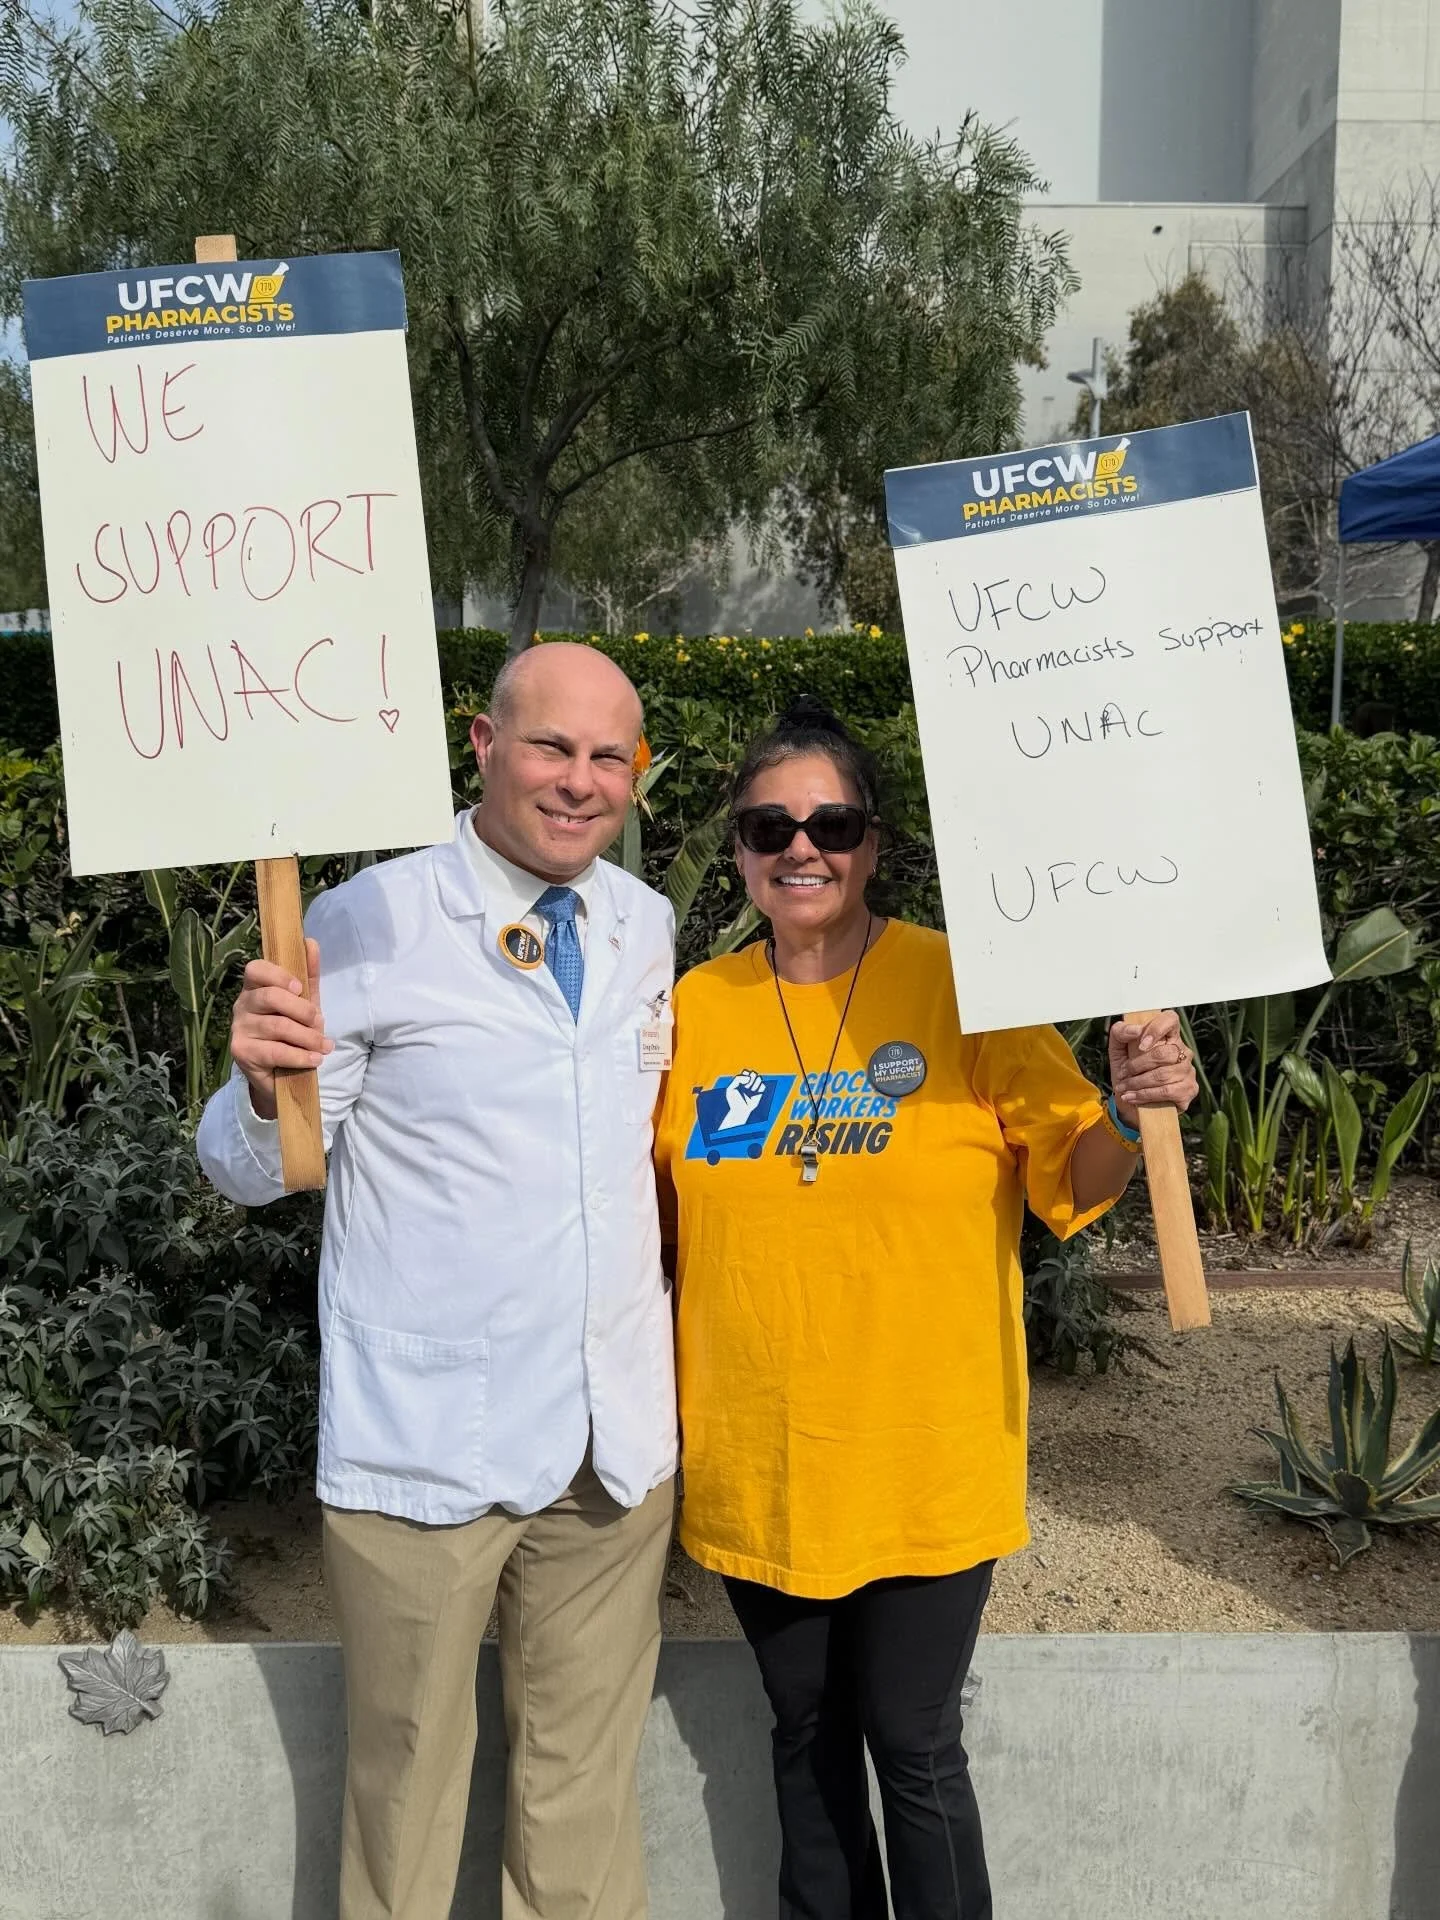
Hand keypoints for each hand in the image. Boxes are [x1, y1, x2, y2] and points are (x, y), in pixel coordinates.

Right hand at [230, 938, 330, 1118]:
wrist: (281, 1073)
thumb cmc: (292, 1032)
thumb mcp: (304, 1003)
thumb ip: (308, 975)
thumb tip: (310, 942)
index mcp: (255, 988)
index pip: (255, 969)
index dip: (278, 975)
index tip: (298, 987)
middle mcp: (242, 1005)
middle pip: (270, 997)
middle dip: (302, 1010)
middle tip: (319, 1022)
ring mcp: (239, 1029)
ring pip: (277, 1026)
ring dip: (308, 1037)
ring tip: (324, 1046)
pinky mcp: (241, 1052)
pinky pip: (275, 1051)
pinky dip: (300, 1056)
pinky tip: (315, 1059)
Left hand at [720, 1068, 765, 1129]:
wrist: (740, 1111)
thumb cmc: (734, 1100)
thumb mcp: (730, 1089)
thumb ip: (737, 1079)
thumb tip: (749, 1077)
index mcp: (741, 1081)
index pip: (746, 1071)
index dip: (745, 1074)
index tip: (742, 1082)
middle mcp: (749, 1083)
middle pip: (753, 1073)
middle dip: (751, 1078)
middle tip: (747, 1086)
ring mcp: (755, 1087)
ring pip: (759, 1077)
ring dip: (755, 1083)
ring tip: (751, 1090)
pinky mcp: (760, 1092)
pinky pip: (763, 1085)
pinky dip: (759, 1088)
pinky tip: (755, 1093)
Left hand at [1107, 1011, 1196, 1128]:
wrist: (1131, 1102)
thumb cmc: (1128, 1072)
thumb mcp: (1118, 1050)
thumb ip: (1121, 1033)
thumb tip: (1136, 1030)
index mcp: (1168, 1036)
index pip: (1170, 1020)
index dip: (1156, 1029)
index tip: (1141, 1045)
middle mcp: (1182, 1051)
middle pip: (1163, 1054)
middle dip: (1137, 1066)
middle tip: (1122, 1075)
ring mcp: (1188, 1071)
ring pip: (1163, 1075)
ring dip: (1137, 1083)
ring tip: (1123, 1088)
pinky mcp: (1188, 1090)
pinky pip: (1167, 1091)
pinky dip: (1145, 1095)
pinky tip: (1132, 1097)